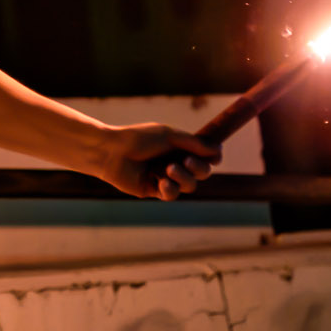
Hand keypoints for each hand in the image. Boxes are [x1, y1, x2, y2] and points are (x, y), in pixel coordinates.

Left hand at [93, 123, 218, 200]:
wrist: (112, 152)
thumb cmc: (138, 139)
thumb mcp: (169, 136)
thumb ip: (194, 143)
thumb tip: (218, 149)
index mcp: (179, 147)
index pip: (205, 156)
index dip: (213, 157)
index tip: (215, 156)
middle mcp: (175, 162)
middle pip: (202, 172)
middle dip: (198, 168)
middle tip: (185, 161)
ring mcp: (165, 177)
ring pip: (190, 185)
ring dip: (183, 177)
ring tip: (168, 169)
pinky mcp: (154, 190)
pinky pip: (172, 194)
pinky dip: (170, 188)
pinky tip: (160, 182)